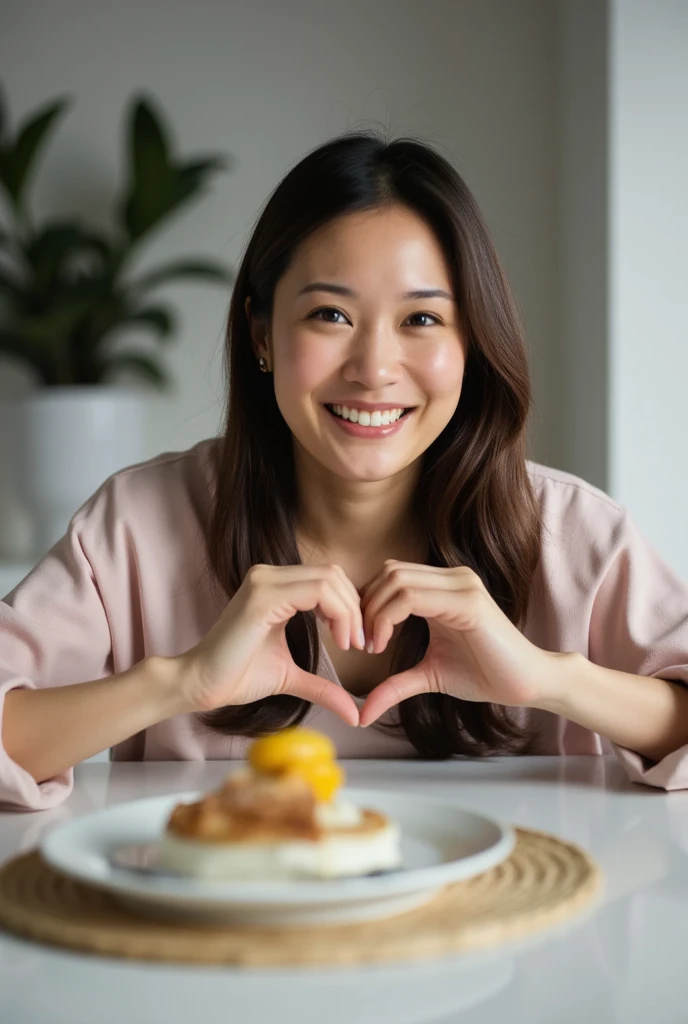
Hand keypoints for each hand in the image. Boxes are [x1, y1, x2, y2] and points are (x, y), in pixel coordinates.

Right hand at [175, 564, 363, 724]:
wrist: (200, 685)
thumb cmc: (237, 676)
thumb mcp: (291, 676)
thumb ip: (323, 686)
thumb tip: (356, 714)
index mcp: (274, 585)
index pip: (329, 578)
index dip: (351, 606)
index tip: (358, 641)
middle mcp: (268, 575)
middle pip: (334, 574)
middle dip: (355, 608)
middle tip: (360, 643)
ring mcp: (264, 582)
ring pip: (329, 580)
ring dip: (350, 612)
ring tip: (350, 644)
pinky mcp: (262, 597)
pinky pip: (317, 592)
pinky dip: (339, 614)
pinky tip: (340, 642)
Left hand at [359, 560, 563, 725]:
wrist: (528, 684)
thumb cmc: (485, 674)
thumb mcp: (429, 676)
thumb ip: (395, 685)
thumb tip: (363, 714)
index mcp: (444, 587)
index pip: (391, 576)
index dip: (368, 603)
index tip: (360, 640)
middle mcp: (453, 578)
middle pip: (389, 573)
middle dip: (365, 606)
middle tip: (360, 643)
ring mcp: (462, 586)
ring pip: (396, 580)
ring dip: (374, 612)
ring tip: (373, 645)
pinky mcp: (468, 602)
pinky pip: (412, 597)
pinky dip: (387, 618)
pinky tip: (384, 644)